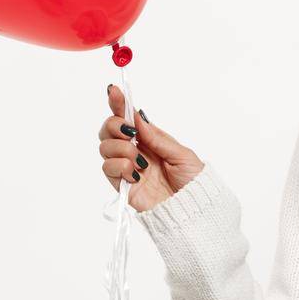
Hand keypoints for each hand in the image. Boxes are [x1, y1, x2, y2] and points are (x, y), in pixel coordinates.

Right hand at [97, 84, 205, 212]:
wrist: (193, 209)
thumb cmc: (193, 180)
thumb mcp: (181, 153)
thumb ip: (157, 137)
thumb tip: (137, 118)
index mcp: (150, 140)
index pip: (128, 118)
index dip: (119, 104)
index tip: (114, 91)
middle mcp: (135, 151)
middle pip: (108, 129)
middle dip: (114, 125)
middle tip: (131, 134)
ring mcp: (126, 167)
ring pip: (104, 147)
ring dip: (121, 149)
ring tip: (141, 162)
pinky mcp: (122, 184)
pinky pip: (107, 168)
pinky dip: (119, 166)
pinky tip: (135, 174)